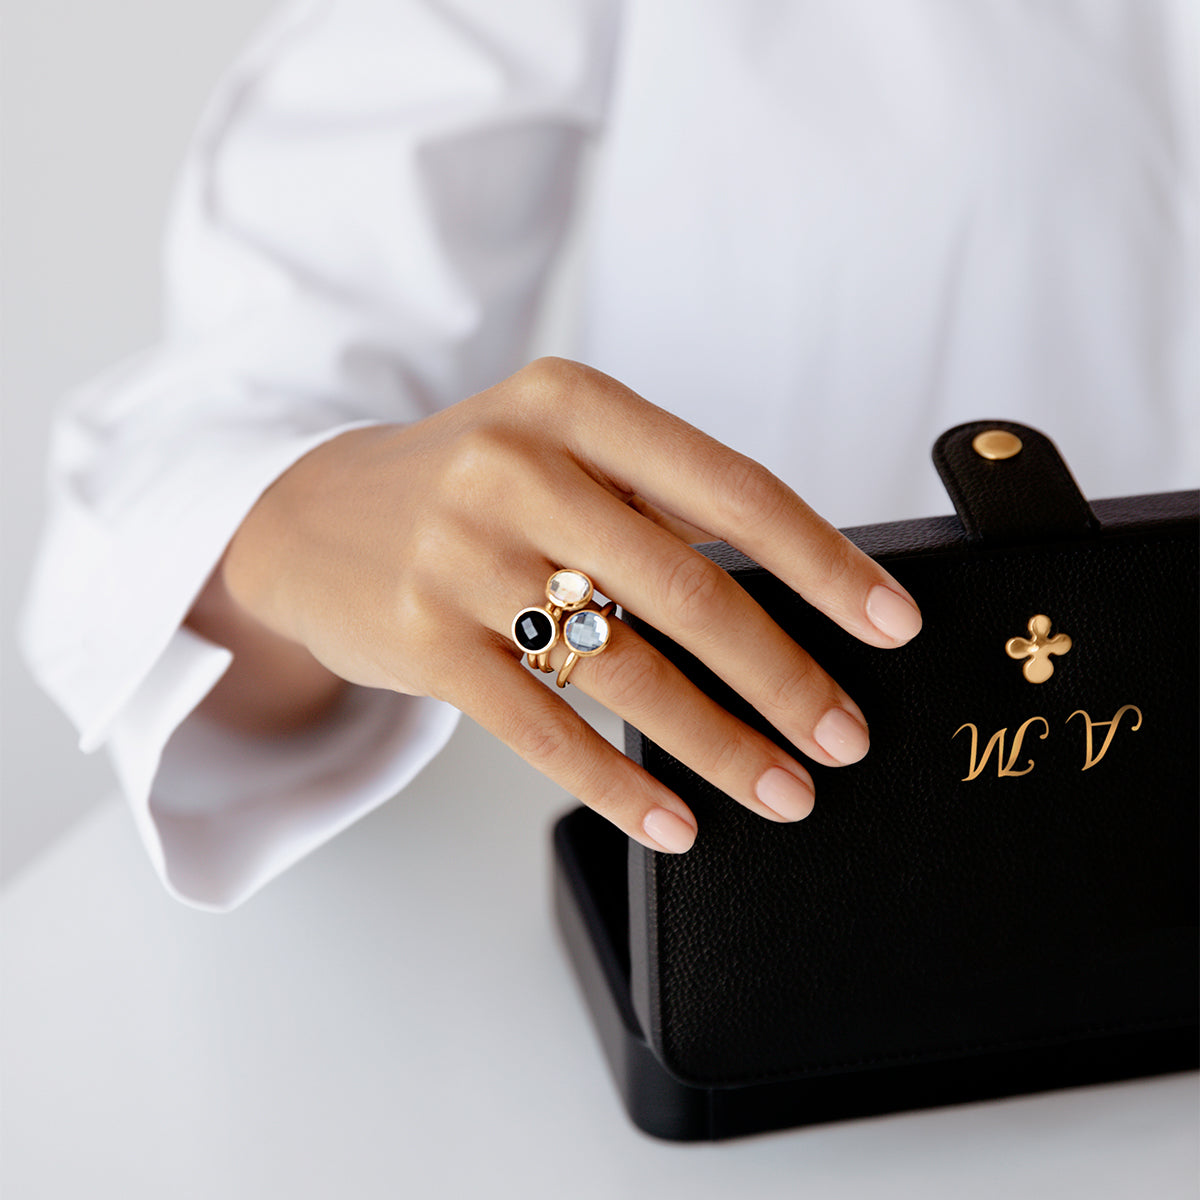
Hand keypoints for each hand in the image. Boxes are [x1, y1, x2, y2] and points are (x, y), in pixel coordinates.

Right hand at [211, 358, 921, 852]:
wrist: (305, 517)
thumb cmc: (464, 486)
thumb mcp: (554, 449)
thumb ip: (653, 501)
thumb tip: (788, 594)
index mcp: (572, 406)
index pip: (730, 487)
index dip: (821, 562)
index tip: (890, 624)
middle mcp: (515, 470)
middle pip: (686, 590)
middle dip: (783, 676)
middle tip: (845, 737)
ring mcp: (461, 558)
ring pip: (621, 671)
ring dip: (718, 744)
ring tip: (784, 791)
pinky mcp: (422, 641)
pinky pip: (541, 730)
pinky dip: (616, 785)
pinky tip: (676, 823)